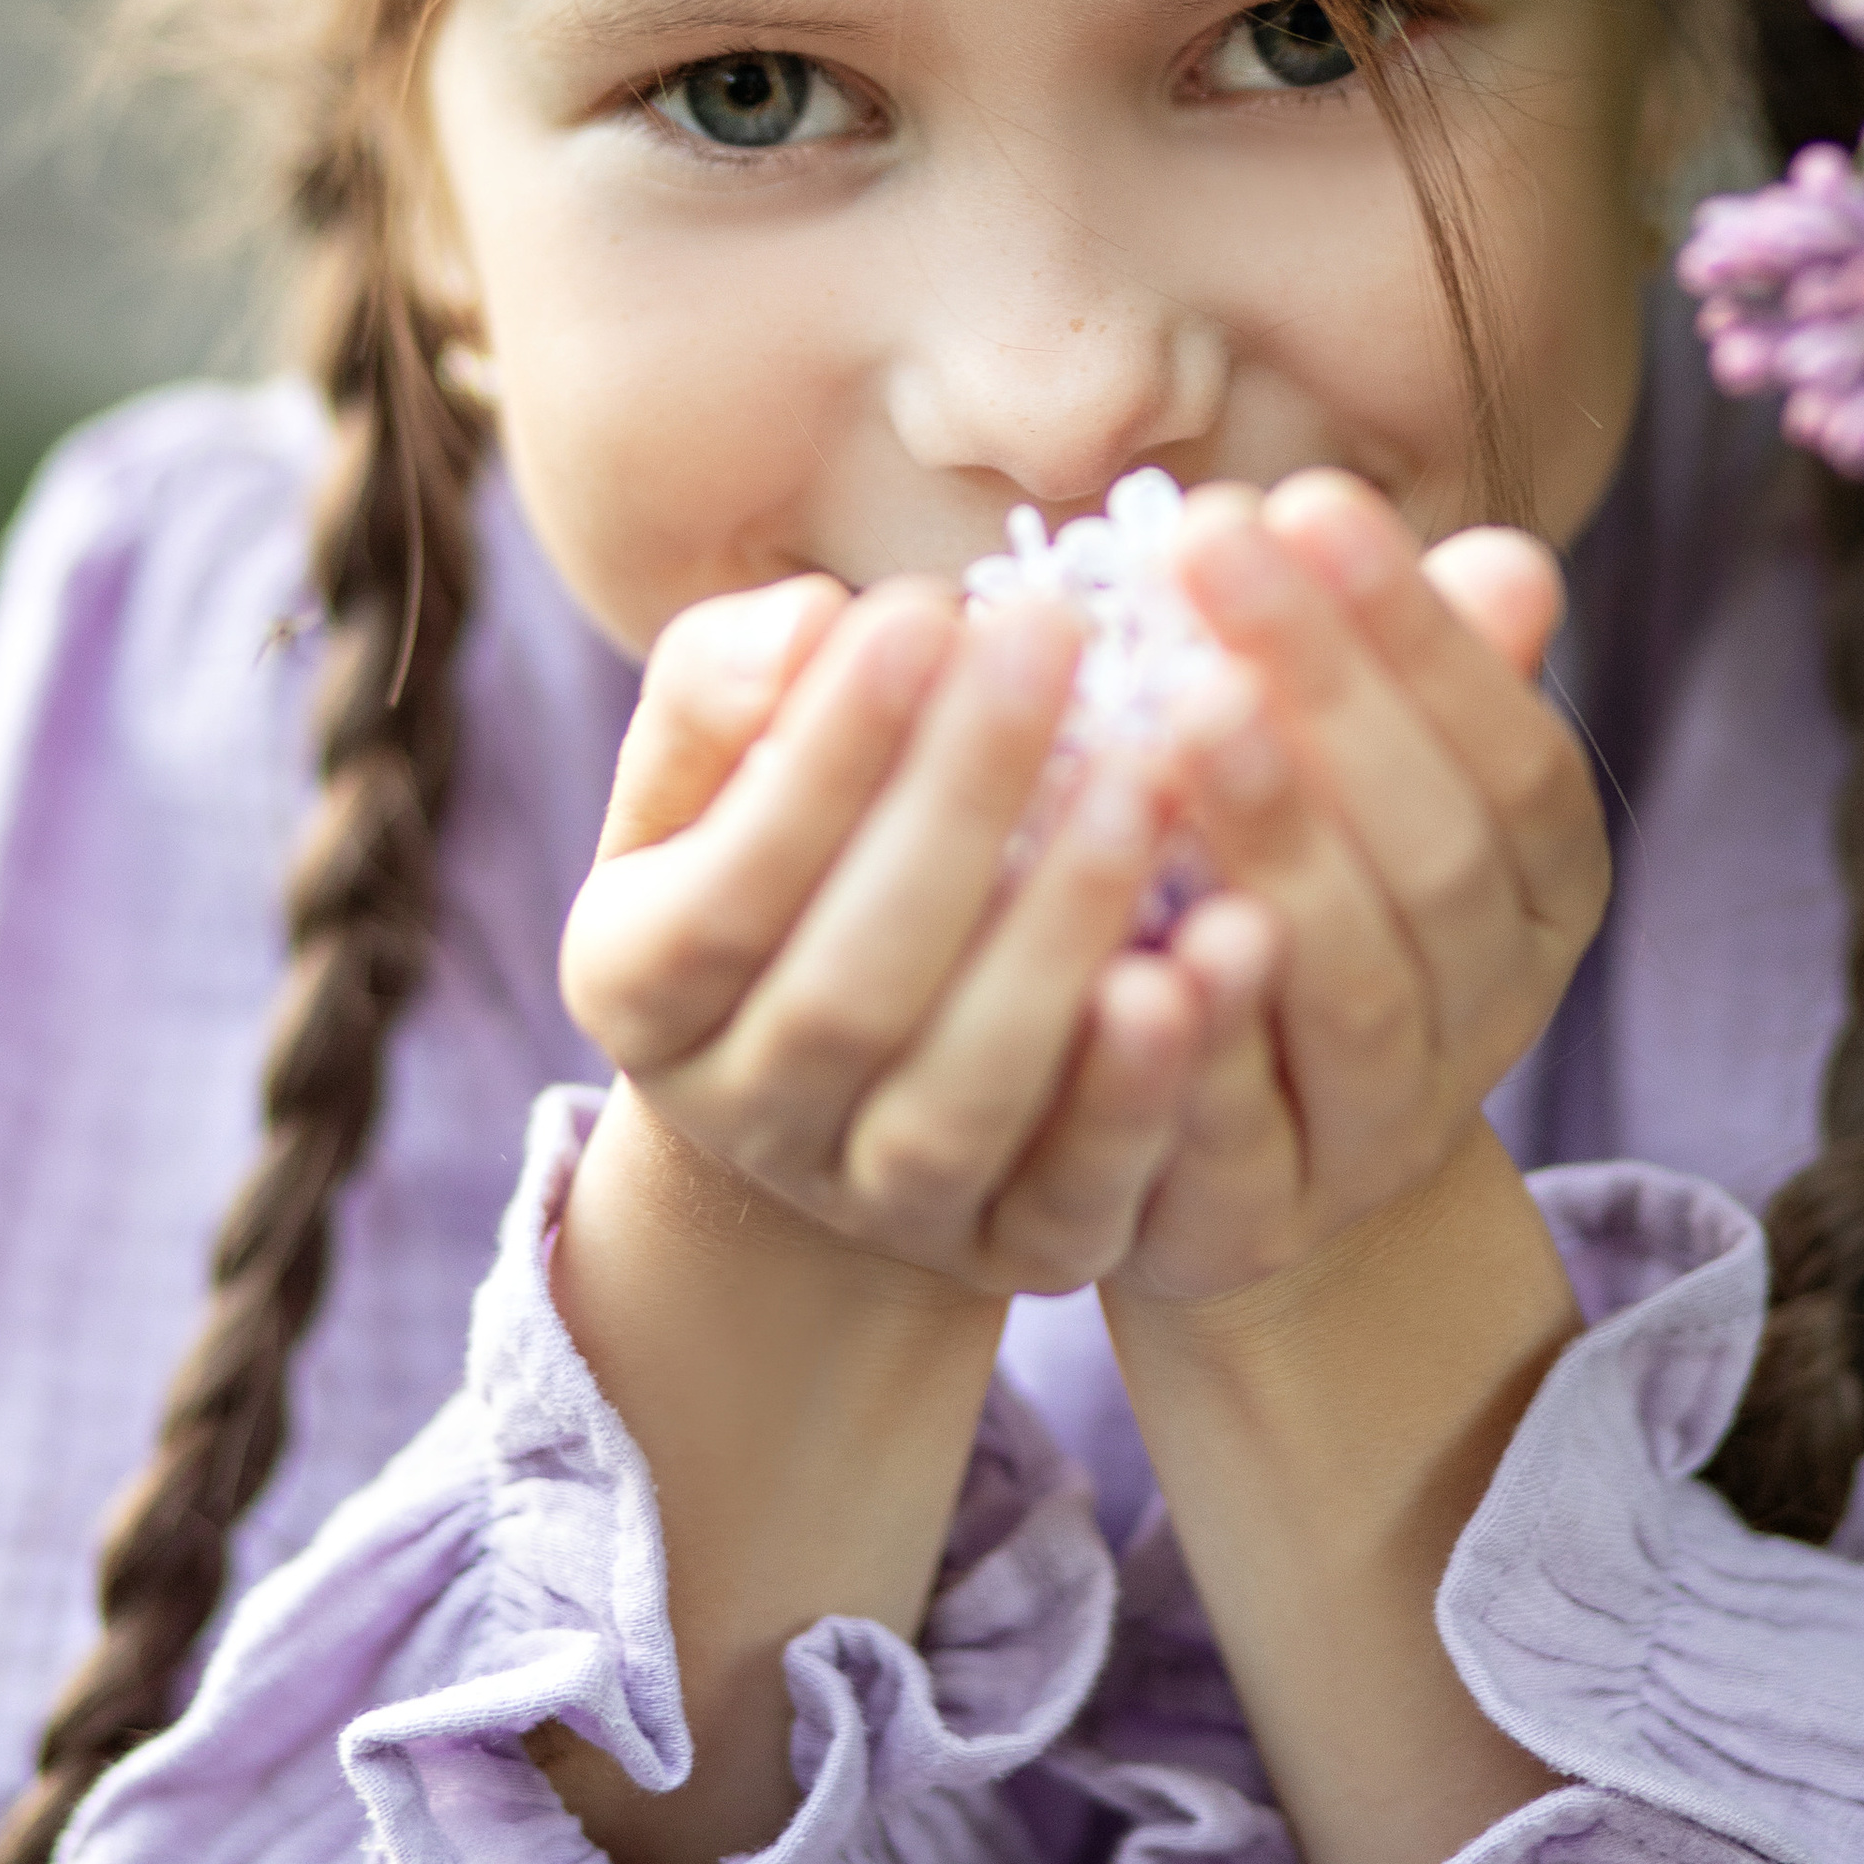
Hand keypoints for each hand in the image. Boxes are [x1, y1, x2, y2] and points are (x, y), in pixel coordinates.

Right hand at [558, 573, 1212, 1295]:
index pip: (723, 888)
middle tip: (1057, 641)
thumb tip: (809, 624)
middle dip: (958, 808)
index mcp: (638, 986)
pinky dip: (1150, 1086)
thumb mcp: (712, 772)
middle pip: (848, 992)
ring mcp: (880, 1202)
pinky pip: (1083, 1192)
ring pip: (962, 1100)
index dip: (824, 757)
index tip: (923, 613)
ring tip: (1147, 777)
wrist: (843, 1075)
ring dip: (1059, 939)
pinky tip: (1225, 945)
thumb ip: (724, 689)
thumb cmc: (787, 856)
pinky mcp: (1017, 1249)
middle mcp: (745, 1115)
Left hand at [1108, 472, 1608, 1309]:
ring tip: (1176, 709)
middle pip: (1437, 856)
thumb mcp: (1350, 783)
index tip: (1305, 495)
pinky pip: (1233, 1133)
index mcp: (1540, 893)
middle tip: (1210, 544)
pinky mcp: (1257, 1219)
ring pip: (1356, 991)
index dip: (1419, 632)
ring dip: (1275, 840)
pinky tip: (1118, 936)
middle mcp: (1489, 1014)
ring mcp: (1381, 1131)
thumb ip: (1406, 680)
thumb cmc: (1284, 900)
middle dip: (1332, 690)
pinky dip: (1184, 1037)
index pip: (1513, 755)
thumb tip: (1508, 563)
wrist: (1229, 1168)